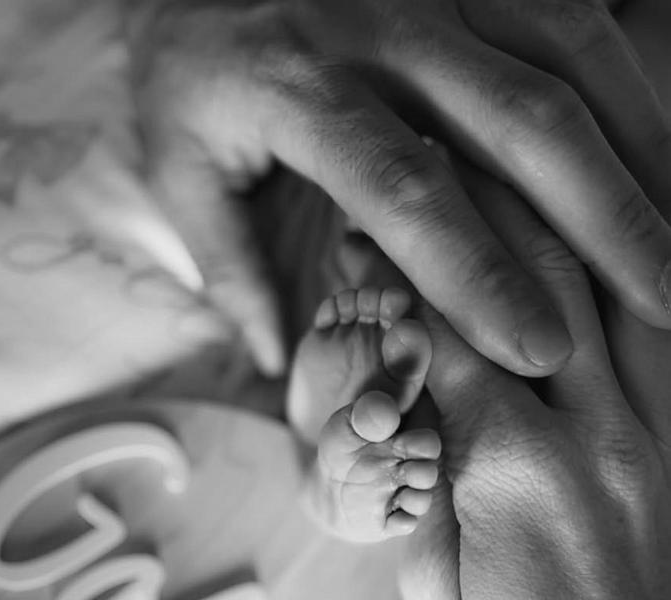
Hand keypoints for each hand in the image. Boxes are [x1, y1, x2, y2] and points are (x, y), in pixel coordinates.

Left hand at [123, 0, 670, 376]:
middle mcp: (381, 23)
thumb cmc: (189, 77)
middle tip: (661, 306)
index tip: (536, 349)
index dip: (478, 274)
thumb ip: (228, 269)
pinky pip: (572, 11)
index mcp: (300, 89)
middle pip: (522, 121)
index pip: (408, 192)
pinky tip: (656, 153)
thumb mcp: (179, 172)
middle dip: (604, 220)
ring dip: (638, 151)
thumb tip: (277, 360)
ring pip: (569, 56)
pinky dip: (627, 83)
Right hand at [397, 167, 670, 599]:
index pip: (445, 339)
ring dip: (550, 230)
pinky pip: (660, 349)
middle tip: (427, 167)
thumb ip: (411, 480)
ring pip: (609, 299)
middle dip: (472, 219)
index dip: (395, 278)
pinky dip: (624, 287)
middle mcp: (597, 440)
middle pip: (533, 290)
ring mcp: (652, 446)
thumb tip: (388, 399)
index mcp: (516, 474)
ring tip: (501, 180)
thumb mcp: (426, 589)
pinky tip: (591, 254)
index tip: (357, 232)